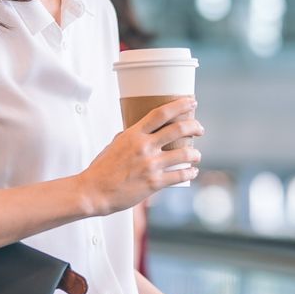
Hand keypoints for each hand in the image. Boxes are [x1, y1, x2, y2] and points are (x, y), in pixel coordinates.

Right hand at [77, 96, 201, 214]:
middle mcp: (144, 147)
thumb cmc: (102, 169)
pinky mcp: (154, 183)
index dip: (179, 105)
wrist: (94, 191)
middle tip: (200, 128)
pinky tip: (192, 172)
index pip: (161, 113)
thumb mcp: (114, 145)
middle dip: (194, 126)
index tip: (192, 101)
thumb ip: (130, 137)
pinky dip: (190, 172)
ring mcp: (150, 165)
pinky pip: (180, 176)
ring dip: (195, 154)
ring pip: (184, 154)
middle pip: (178, 129)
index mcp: (134, 134)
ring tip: (197, 155)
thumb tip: (141, 133)